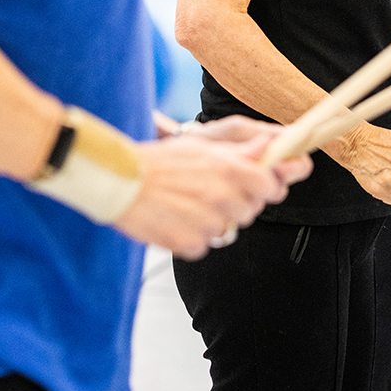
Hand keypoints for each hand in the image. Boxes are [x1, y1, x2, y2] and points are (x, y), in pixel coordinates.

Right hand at [117, 130, 310, 259]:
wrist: (119, 180)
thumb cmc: (160, 162)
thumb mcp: (202, 146)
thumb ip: (241, 151)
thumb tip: (270, 145)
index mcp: (230, 168)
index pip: (270, 187)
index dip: (263, 188)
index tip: (252, 187)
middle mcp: (222, 195)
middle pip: (249, 212)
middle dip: (234, 205)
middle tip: (206, 193)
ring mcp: (207, 222)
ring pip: (226, 230)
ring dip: (211, 222)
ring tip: (186, 204)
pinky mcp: (189, 243)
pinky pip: (203, 245)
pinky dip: (191, 237)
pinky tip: (174, 219)